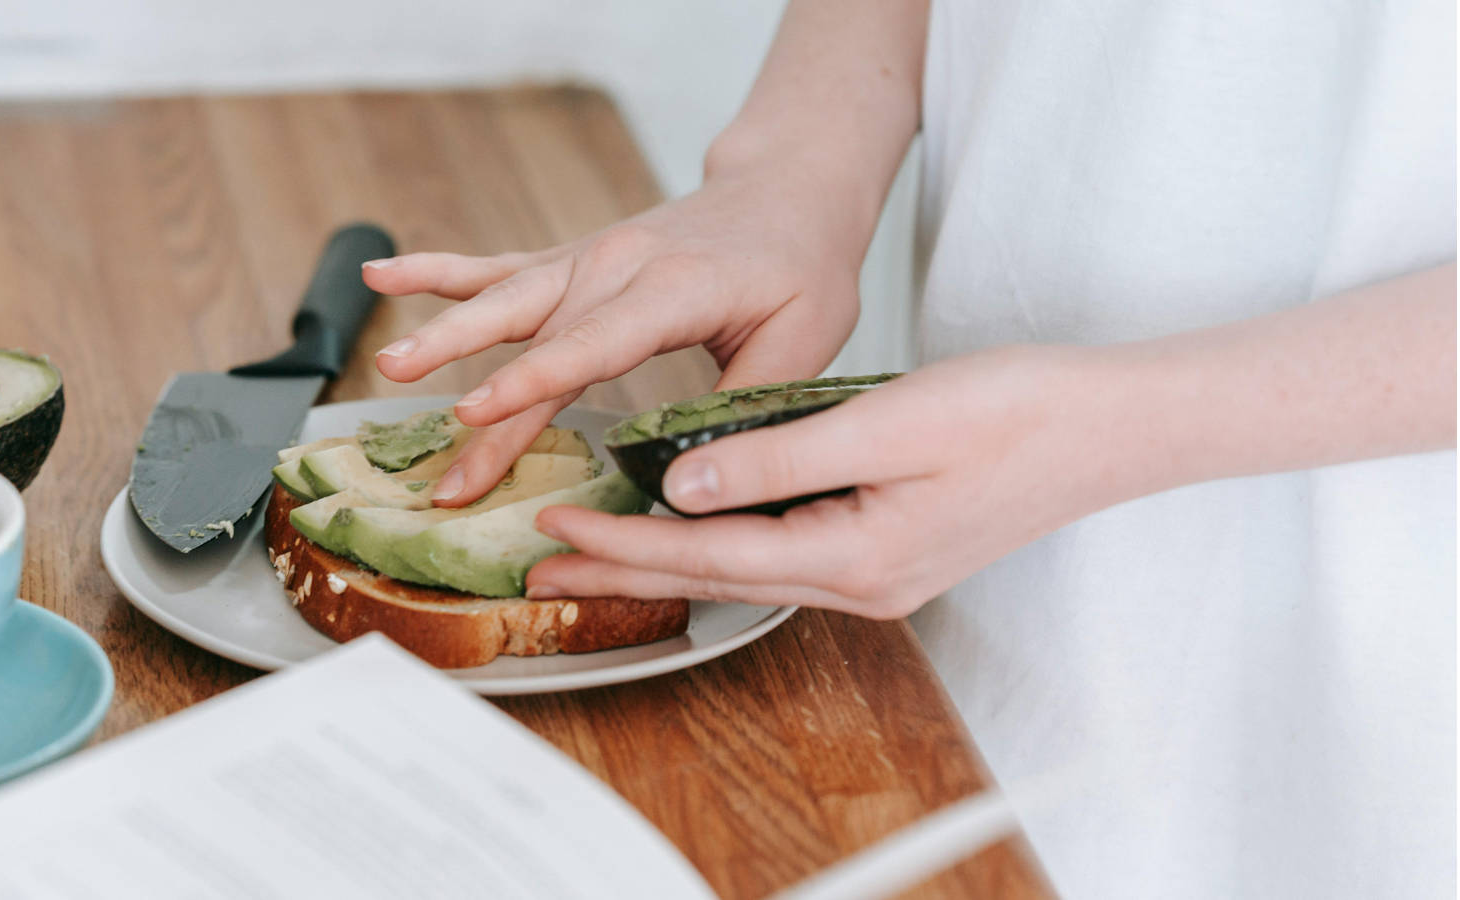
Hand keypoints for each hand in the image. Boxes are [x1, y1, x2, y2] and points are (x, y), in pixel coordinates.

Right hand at [362, 170, 867, 505]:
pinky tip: (380, 276)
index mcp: (673, 290)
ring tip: (387, 363)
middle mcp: (617, 267)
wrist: (787, 192)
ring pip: (503, 299)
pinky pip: (495, 268)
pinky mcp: (569, 261)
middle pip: (533, 334)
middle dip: (477, 390)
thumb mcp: (805, 341)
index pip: (590, 343)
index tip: (473, 413)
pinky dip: (437, 272)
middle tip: (430, 438)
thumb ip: (747, 406)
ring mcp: (586, 259)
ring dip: (443, 332)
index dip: (529, 382)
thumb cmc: (802, 270)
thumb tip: (697, 480)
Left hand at [524, 346, 1139, 617]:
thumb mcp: (887, 424)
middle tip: (542, 560)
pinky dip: (720, 539)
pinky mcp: (887, 549)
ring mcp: (877, 573)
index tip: (557, 522)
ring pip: (742, 567)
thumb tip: (681, 484)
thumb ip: (777, 459)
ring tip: (591, 549)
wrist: (1112, 425)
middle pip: (714, 577)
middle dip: (622, 569)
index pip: (710, 554)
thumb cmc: (1016, 414)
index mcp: (857, 557)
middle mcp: (861, 581)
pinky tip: (690, 526)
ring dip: (664, 556)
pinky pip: (779, 552)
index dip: (626, 541)